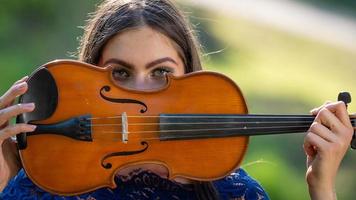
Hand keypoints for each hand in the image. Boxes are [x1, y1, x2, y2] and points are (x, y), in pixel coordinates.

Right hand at [0, 76, 35, 190]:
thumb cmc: (7, 163)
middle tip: (25, 83)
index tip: (26, 79)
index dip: (14, 90)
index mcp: (0, 123)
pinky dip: (19, 128)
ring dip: (16, 109)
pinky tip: (31, 128)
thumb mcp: (20, 146)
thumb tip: (44, 128)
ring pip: (0, 115)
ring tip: (31, 105)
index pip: (6, 102)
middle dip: (12, 92)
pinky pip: (5, 132)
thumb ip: (27, 136)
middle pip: (0, 104)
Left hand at [304, 101, 352, 199]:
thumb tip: (326, 103)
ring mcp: (338, 141)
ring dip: (309, 137)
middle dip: (314, 123)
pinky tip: (313, 152)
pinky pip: (309, 137)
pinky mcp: (328, 149)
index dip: (325, 106)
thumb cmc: (321, 154)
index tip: (316, 114)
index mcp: (347, 128)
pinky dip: (306, 145)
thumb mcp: (327, 134)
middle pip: (323, 112)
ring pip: (313, 126)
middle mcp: (345, 134)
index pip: (339, 105)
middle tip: (317, 136)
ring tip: (315, 147)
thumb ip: (327, 119)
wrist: (322, 176)